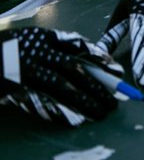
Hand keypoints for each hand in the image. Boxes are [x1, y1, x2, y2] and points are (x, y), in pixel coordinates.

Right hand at [0, 26, 123, 125]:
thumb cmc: (9, 50)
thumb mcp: (32, 41)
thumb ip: (56, 48)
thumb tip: (88, 64)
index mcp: (45, 38)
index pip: (78, 46)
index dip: (99, 60)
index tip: (116, 72)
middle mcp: (39, 52)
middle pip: (75, 69)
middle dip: (97, 86)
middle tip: (113, 101)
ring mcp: (27, 71)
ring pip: (63, 87)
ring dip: (85, 101)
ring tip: (100, 113)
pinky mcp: (16, 89)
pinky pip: (42, 102)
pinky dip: (60, 112)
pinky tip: (75, 121)